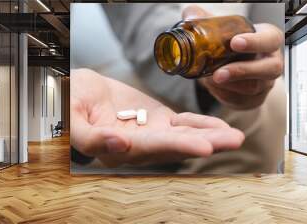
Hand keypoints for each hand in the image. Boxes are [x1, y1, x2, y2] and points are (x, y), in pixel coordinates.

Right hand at [71, 69, 243, 166]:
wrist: (82, 92)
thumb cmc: (72, 104)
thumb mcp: (71, 119)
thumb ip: (91, 137)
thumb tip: (119, 144)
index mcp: (120, 148)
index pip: (152, 148)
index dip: (178, 147)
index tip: (203, 147)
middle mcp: (142, 145)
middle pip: (177, 145)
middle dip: (206, 143)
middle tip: (233, 140)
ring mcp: (154, 132)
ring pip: (185, 135)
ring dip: (211, 135)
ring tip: (235, 136)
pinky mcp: (161, 120)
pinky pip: (184, 124)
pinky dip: (202, 124)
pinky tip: (221, 126)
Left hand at [183, 5, 283, 109]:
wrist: (230, 67)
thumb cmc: (230, 43)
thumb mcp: (219, 28)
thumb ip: (205, 18)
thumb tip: (190, 16)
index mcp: (268, 39)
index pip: (270, 39)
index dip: (255, 42)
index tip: (235, 42)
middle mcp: (271, 62)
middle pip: (269, 69)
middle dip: (243, 71)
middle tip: (218, 73)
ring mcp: (266, 83)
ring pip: (253, 88)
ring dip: (229, 85)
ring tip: (209, 80)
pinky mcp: (255, 99)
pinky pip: (242, 101)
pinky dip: (225, 95)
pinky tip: (213, 88)